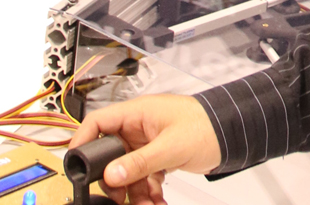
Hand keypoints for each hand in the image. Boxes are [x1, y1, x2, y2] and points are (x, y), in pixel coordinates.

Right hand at [68, 94, 221, 204]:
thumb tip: (111, 175)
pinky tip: (155, 201)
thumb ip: (139, 162)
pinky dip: (147, 191)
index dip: (83, 141)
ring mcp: (149, 142)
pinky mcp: (160, 156)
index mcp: (138, 113)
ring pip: (128, 170)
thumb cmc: (206, 126)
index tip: (76, 164)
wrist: (233, 133)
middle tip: (118, 197)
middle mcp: (140, 126)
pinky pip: (143, 176)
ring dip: (133, 192)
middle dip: (114, 179)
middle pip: (111, 154)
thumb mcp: (170, 147)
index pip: (99, 122)